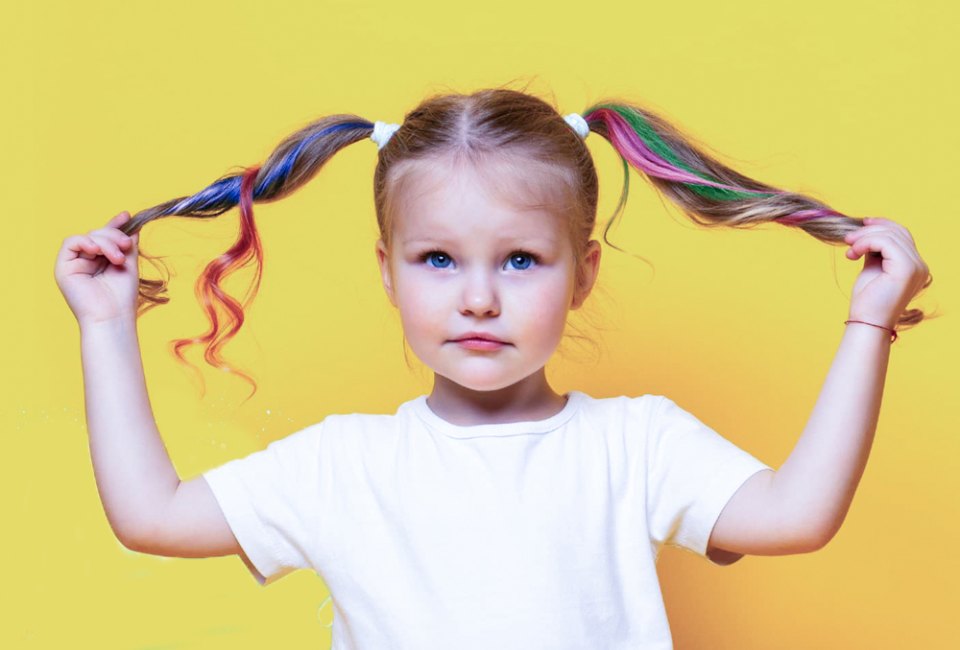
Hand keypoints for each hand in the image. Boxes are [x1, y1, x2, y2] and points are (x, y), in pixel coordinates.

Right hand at [54, 211, 140, 325]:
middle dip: (114, 235)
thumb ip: (128, 246)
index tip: (127, 216)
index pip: (105, 237)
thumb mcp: (128, 265)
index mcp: (101, 261)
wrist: (112, 317)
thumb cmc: (122, 297)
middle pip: (98, 234)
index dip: (114, 225)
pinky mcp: (63, 268)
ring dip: (106, 242)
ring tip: (118, 258)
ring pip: (88, 237)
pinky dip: (85, 242)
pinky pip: (71, 243)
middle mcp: (86, 261)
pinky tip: (96, 251)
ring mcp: (74, 264)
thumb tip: (133, 227)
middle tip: (127, 245)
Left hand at [843, 217, 929, 327]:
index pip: (902, 234)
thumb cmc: (867, 300)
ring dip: (864, 238)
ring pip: (890, 235)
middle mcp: (919, 265)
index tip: (862, 223)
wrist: (866, 322)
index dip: (882, 224)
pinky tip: (853, 254)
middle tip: (847, 239)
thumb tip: (867, 232)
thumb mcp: (872, 268)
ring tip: (849, 250)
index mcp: (914, 265)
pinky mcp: (906, 269)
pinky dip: (865, 243)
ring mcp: (916, 267)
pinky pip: (885, 242)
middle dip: (869, 230)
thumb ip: (876, 251)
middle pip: (897, 231)